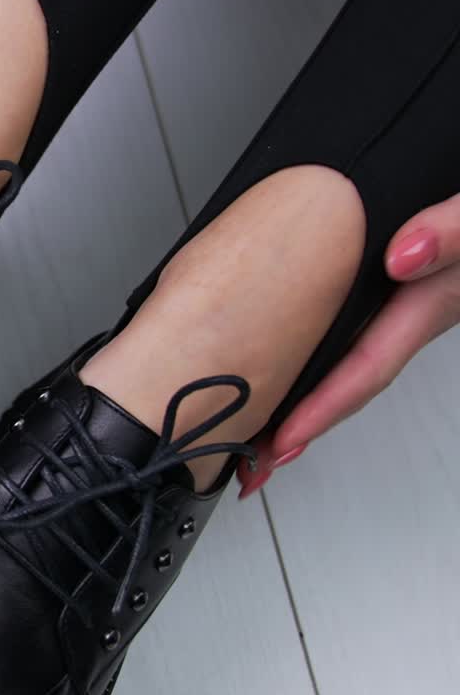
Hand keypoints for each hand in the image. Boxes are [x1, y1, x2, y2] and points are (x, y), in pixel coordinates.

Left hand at [238, 193, 459, 496]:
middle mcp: (420, 306)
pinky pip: (349, 327)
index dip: (322, 409)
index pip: (368, 367)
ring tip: (260, 430)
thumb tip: (404, 257)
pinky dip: (315, 353)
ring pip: (349, 359)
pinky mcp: (400, 278)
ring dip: (307, 395)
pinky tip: (286, 359)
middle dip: (304, 425)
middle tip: (254, 463)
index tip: (281, 442)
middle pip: (351, 381)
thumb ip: (455, 232)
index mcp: (434, 298)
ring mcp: (410, 295)